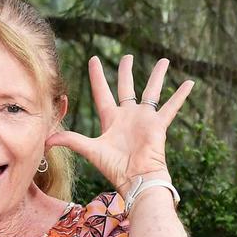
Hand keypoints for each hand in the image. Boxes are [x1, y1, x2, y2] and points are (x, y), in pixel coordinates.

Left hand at [46, 56, 193, 195]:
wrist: (137, 178)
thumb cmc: (115, 168)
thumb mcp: (90, 150)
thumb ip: (71, 141)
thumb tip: (46, 140)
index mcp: (111, 119)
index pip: (102, 92)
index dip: (97, 76)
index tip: (94, 59)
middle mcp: (128, 116)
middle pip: (127, 87)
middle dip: (126, 71)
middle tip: (128, 57)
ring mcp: (145, 119)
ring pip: (152, 91)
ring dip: (158, 76)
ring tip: (165, 60)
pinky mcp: (158, 124)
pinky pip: (172, 106)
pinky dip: (181, 95)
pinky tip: (190, 83)